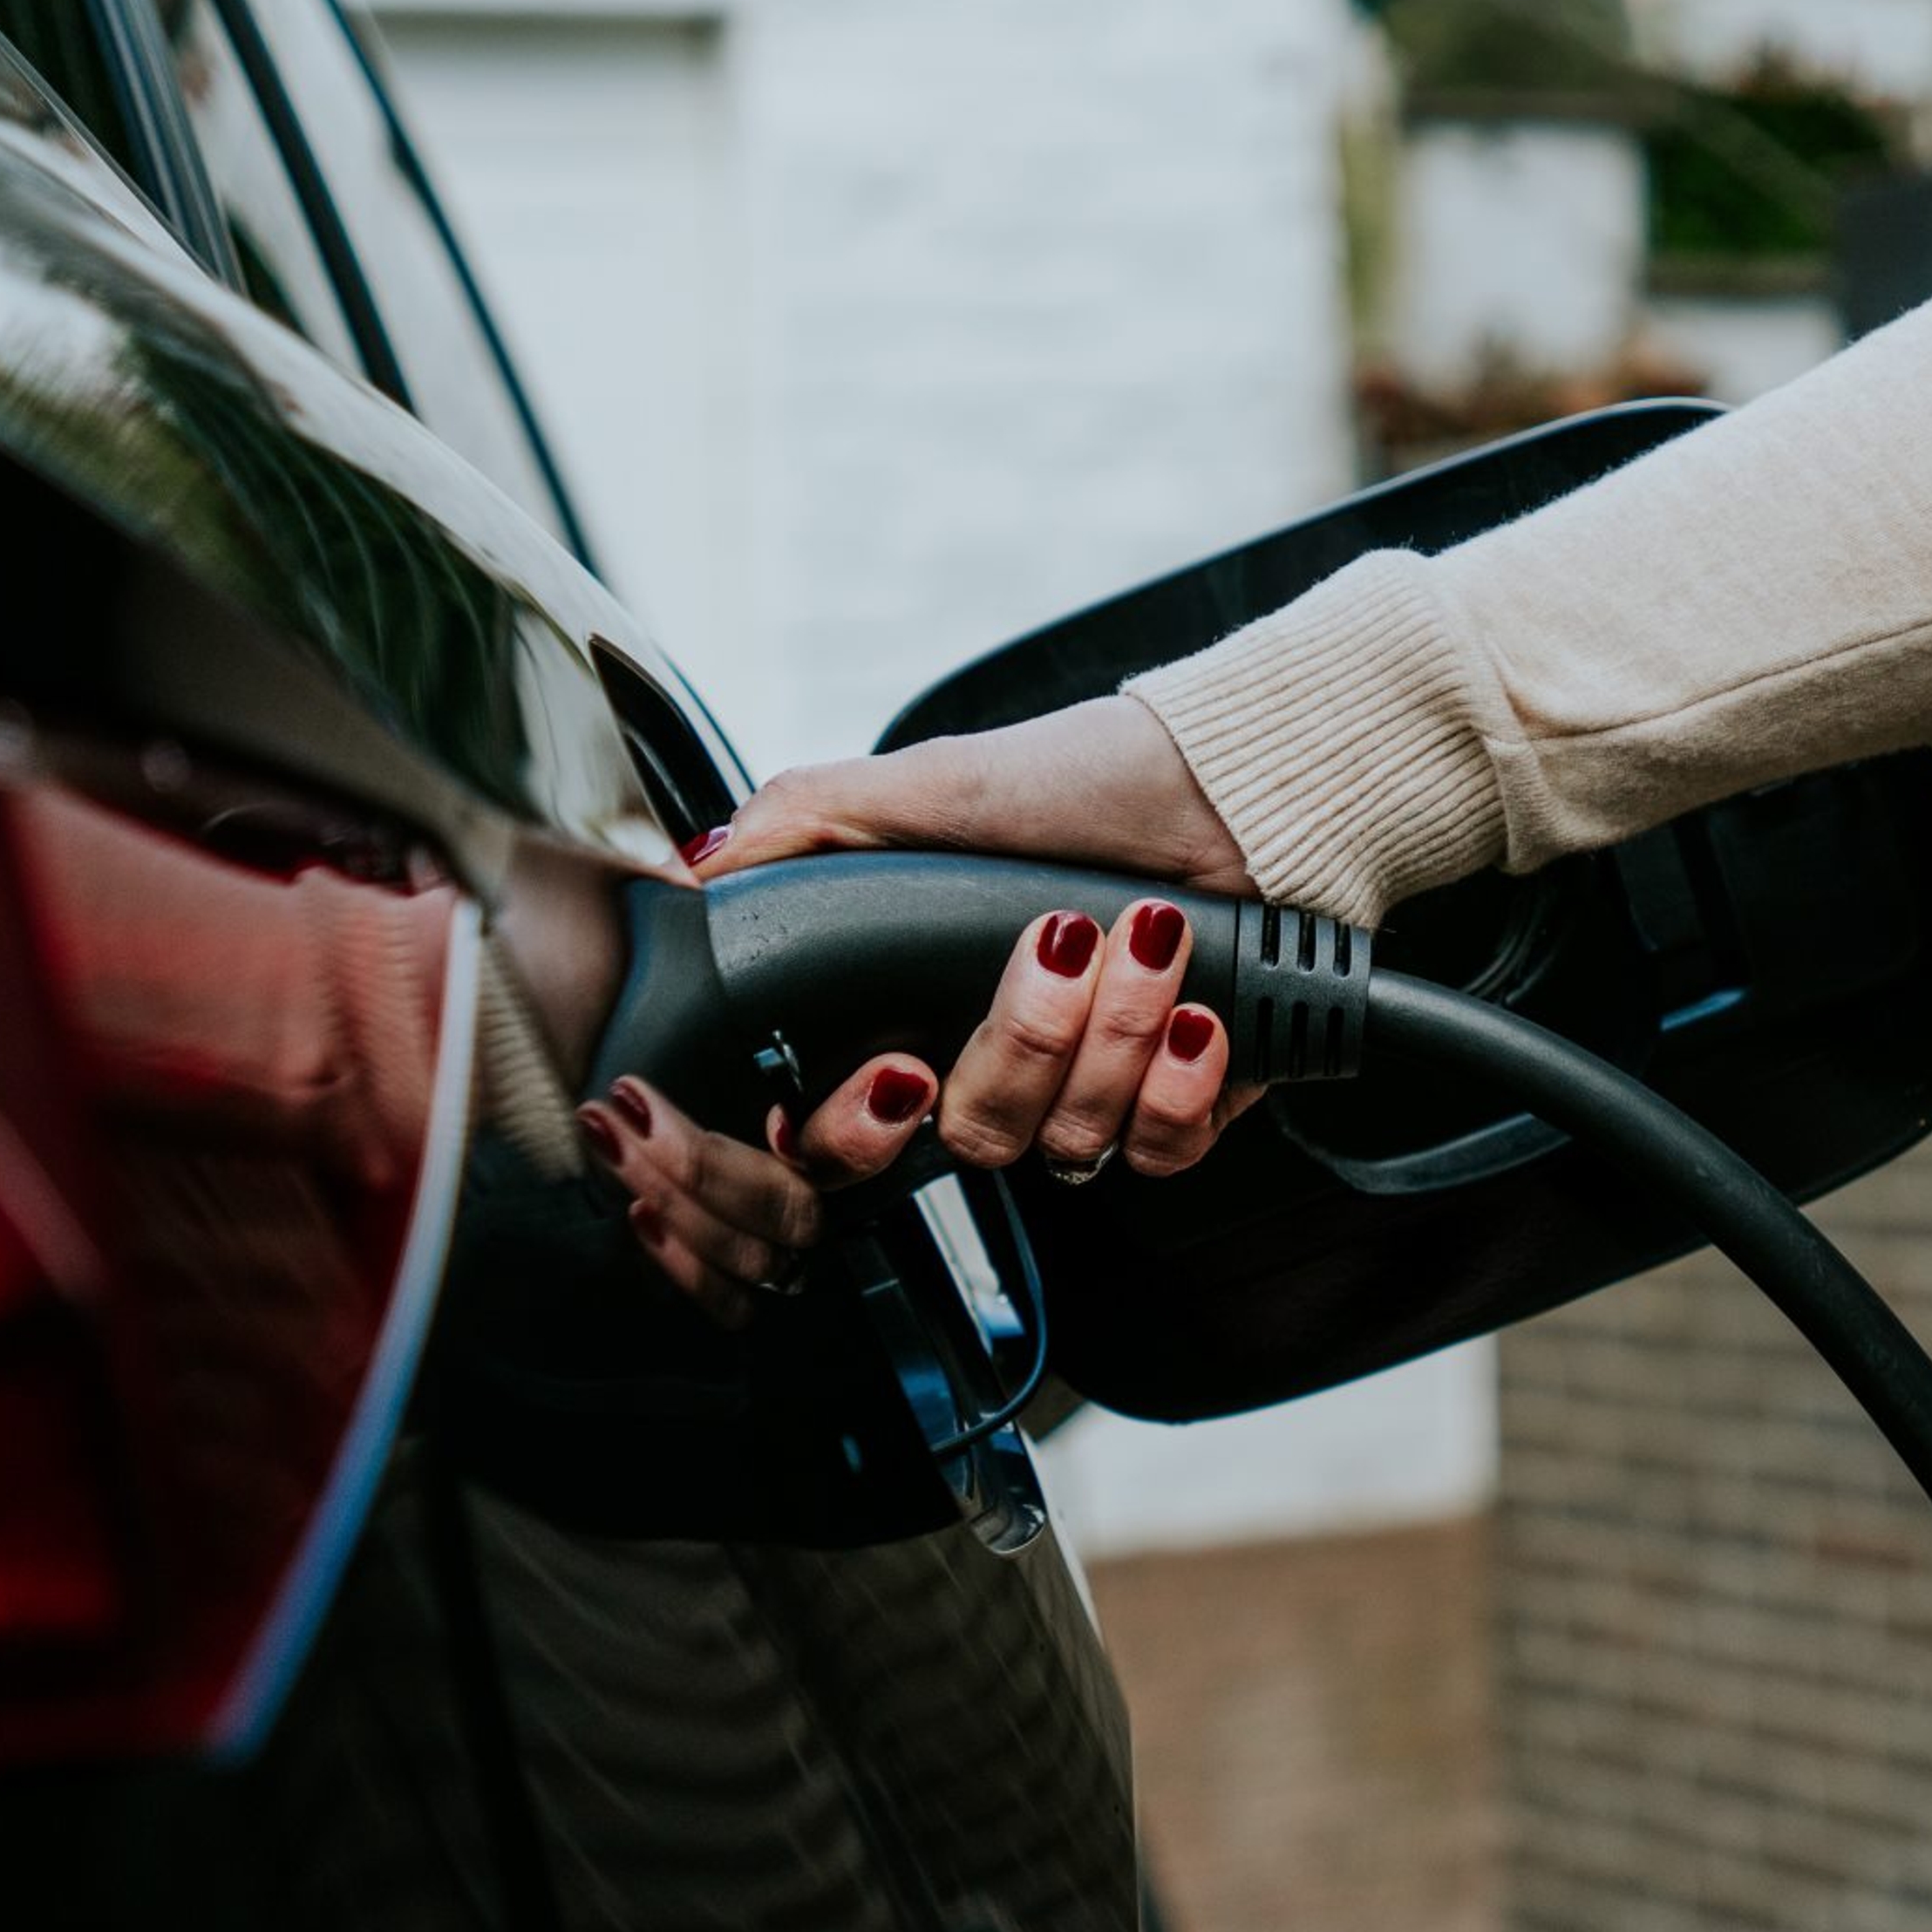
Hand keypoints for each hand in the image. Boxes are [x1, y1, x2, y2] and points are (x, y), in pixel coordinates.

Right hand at [588, 701, 1259, 1326]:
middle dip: (1019, 1043)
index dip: (856, 1131)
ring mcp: (1088, 1093)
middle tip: (1054, 950)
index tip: (899, 1074)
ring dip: (1113, 1029)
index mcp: (916, 1006)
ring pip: (1068, 1144)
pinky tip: (1196, 1007)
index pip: (841, 1134)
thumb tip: (695, 876)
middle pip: (966, 1143)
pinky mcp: (1180, 1108)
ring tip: (1146, 932)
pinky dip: (1179, 1078)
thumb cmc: (1088, 779)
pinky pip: (1158, 1152)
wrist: (1236, 786)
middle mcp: (997, 1064)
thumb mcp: (928, 783)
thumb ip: (802, 826)